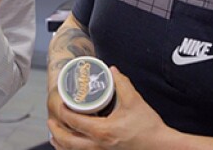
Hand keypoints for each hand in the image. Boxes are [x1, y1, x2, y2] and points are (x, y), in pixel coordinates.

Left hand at [48, 67, 172, 148]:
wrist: (162, 147)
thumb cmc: (149, 127)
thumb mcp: (134, 101)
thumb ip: (121, 82)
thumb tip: (111, 69)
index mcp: (102, 131)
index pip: (74, 121)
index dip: (62, 112)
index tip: (60, 102)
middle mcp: (98, 146)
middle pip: (67, 141)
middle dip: (55, 130)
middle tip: (51, 120)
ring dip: (60, 143)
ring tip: (55, 134)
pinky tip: (71, 146)